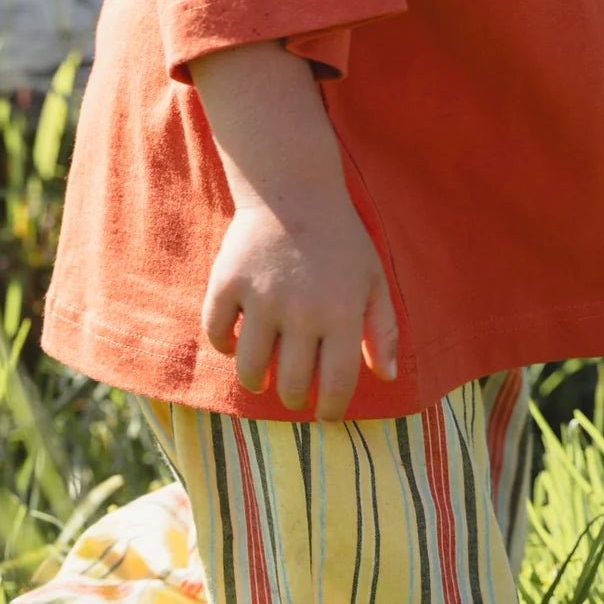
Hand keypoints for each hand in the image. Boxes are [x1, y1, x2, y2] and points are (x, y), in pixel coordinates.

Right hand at [202, 190, 399, 421]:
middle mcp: (301, 311)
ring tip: (262, 376)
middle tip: (293, 393)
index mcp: (342, 313)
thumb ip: (384, 329)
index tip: (325, 414)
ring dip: (256, 381)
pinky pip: (217, 333)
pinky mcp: (227, 282)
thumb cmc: (340, 239)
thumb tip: (387, 377)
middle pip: (291, 385)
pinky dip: (224, 345)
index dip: (330, 409)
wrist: (293, 189)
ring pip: (250, 369)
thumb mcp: (373, 279)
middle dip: (293, 399)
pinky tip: (235, 341)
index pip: (336, 384)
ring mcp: (260, 298)